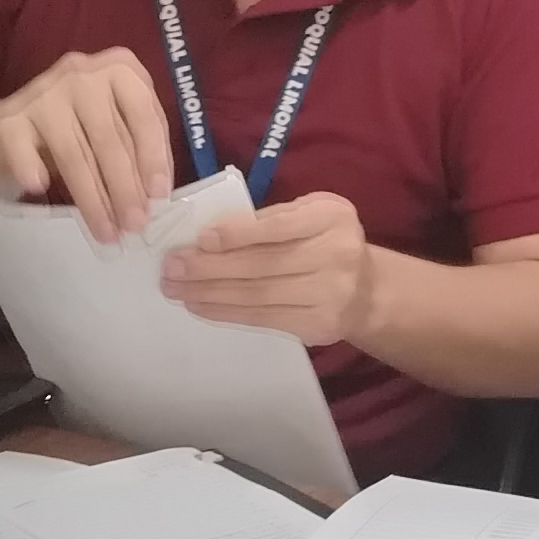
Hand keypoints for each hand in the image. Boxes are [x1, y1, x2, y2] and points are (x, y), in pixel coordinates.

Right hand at [0, 50, 176, 239]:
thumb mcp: (116, 127)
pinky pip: (22, 147)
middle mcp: (82, 73)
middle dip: (124, 188)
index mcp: (118, 69)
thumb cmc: (77, 128)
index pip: (143, 114)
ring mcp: (43, 93)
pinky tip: (39, 187)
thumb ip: (138, 148)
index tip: (158, 196)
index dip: (153, 157)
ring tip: (106, 231)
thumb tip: (156, 194)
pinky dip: (31, 167)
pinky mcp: (10, 118)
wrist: (8, 129)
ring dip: (92, 197)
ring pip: (73, 152)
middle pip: (109, 137)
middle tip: (134, 225)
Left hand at [162, 192, 378, 345]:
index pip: (278, 227)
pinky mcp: (318, 326)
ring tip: (176, 288)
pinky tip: (200, 306)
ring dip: (210, 293)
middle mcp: (336, 255)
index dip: (237, 234)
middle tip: (172, 267)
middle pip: (263, 264)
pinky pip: (263, 318)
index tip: (200, 239)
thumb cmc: (327, 241)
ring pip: (258, 295)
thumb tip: (210, 234)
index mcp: (331, 218)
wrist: (367, 291)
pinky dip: (226, 312)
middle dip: (210, 267)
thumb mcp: (311, 213)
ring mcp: (330, 295)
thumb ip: (273, 218)